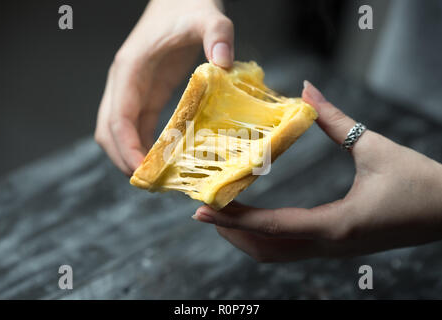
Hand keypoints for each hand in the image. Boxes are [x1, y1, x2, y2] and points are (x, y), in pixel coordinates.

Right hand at [95, 0, 233, 174]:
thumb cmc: (187, 6)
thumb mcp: (207, 16)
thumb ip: (217, 35)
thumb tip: (223, 63)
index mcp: (131, 68)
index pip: (118, 117)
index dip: (127, 147)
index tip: (144, 171)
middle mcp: (124, 82)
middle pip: (108, 131)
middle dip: (124, 159)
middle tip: (151, 183)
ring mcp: (131, 89)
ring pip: (116, 131)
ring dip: (130, 156)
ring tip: (156, 179)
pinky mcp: (144, 93)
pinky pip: (134, 125)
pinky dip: (141, 145)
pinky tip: (160, 159)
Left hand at [193, 81, 441, 261]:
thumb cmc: (420, 182)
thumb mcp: (375, 147)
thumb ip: (336, 120)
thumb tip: (307, 91)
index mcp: (336, 224)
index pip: (271, 226)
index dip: (233, 219)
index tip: (201, 211)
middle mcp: (329, 245)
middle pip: (264, 249)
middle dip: (230, 232)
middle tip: (204, 211)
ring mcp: (332, 250)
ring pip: (275, 254)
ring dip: (245, 238)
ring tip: (222, 215)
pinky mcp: (337, 246)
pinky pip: (290, 249)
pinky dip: (265, 238)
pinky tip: (255, 220)